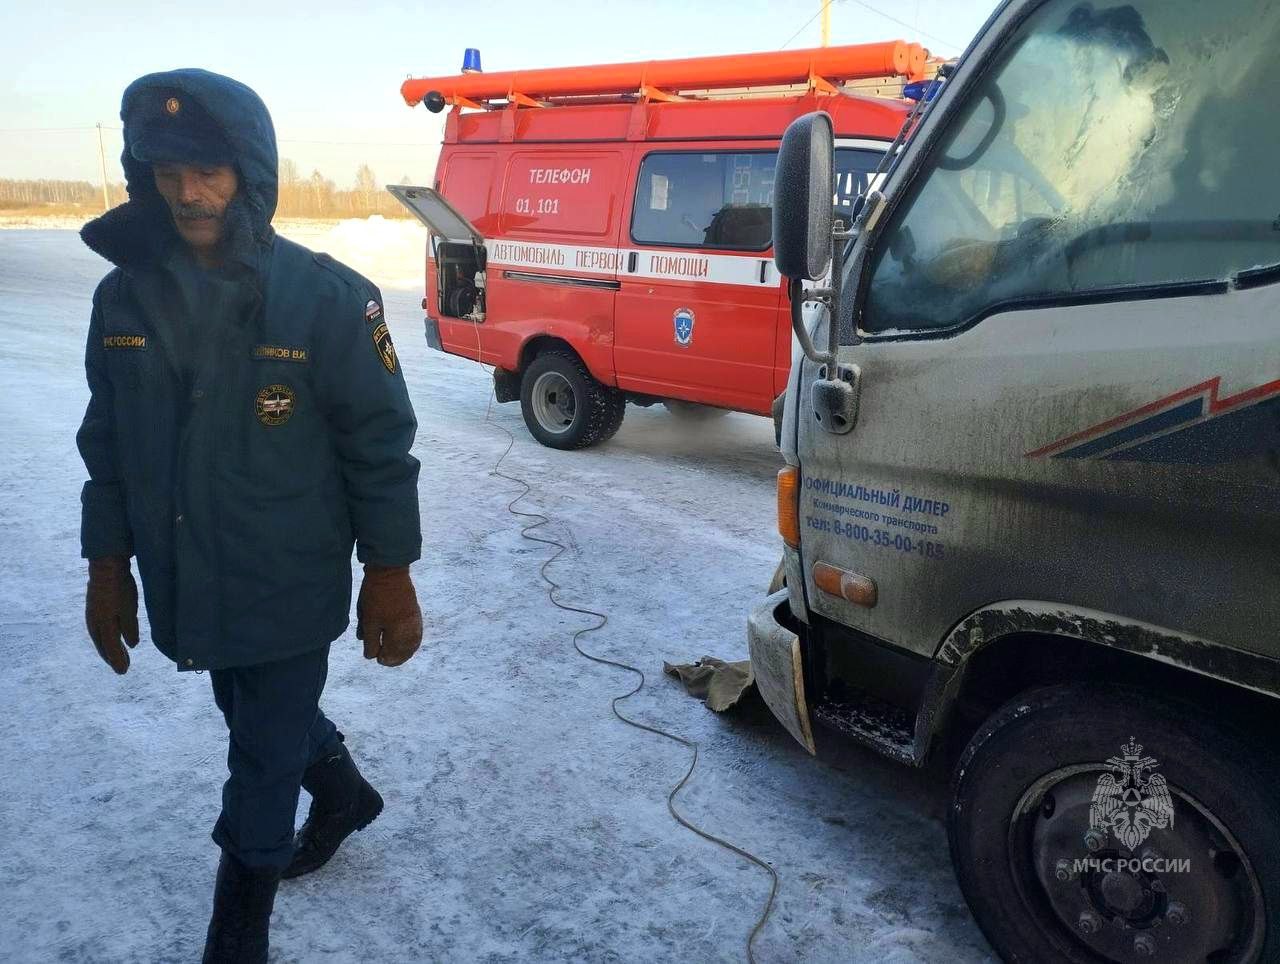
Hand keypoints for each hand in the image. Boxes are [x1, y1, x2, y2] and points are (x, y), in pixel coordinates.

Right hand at [85, 556, 139, 673]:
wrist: (105, 568)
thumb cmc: (119, 589)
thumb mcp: (129, 610)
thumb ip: (130, 629)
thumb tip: (131, 645)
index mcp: (103, 625)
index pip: (110, 648)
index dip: (117, 660)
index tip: (123, 671)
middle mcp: (95, 624)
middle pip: (103, 646)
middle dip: (113, 658)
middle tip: (123, 668)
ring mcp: (92, 616)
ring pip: (100, 638)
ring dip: (109, 649)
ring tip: (118, 656)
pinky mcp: (94, 609)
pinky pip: (99, 630)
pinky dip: (106, 638)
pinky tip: (111, 638)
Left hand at [356, 565, 422, 666]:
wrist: (389, 571)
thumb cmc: (377, 596)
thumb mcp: (369, 620)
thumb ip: (370, 641)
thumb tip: (372, 656)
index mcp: (400, 631)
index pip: (394, 653)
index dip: (384, 658)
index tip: (376, 658)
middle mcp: (411, 628)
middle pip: (405, 650)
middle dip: (395, 657)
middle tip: (384, 659)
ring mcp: (415, 620)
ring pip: (412, 642)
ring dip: (403, 650)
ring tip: (394, 653)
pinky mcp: (414, 612)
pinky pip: (415, 632)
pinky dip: (409, 640)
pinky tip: (403, 641)